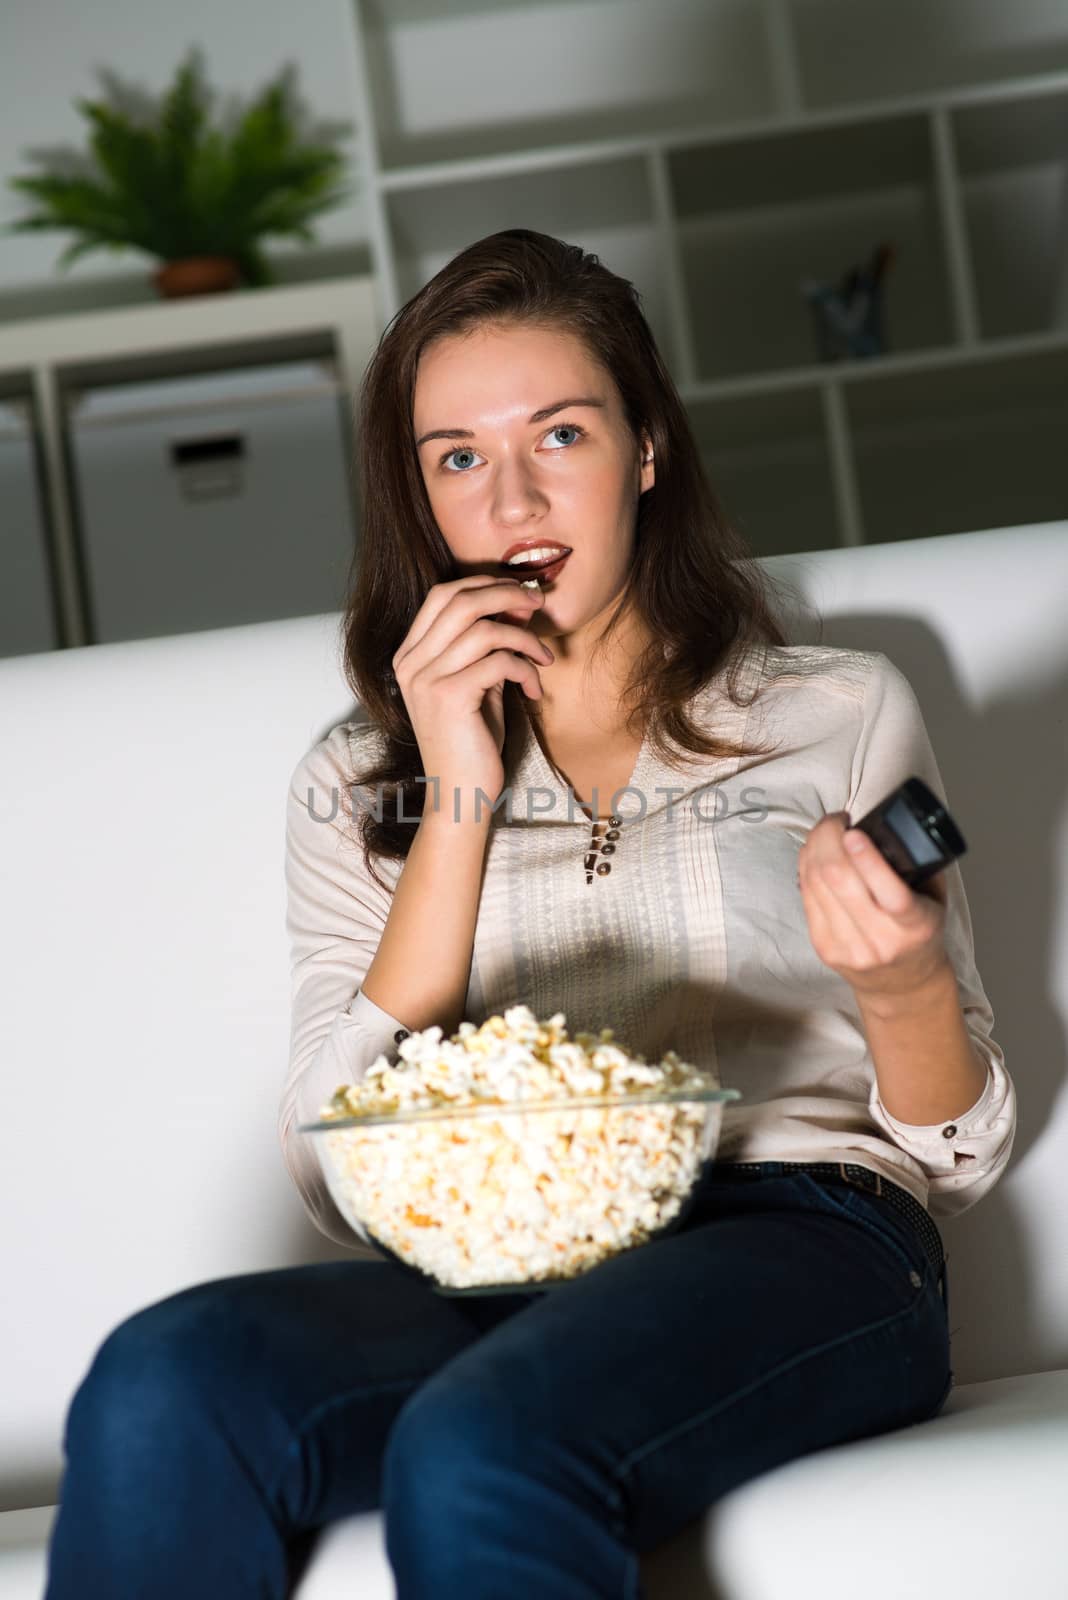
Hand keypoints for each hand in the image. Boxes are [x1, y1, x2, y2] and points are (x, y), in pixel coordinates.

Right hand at [392, 576, 552, 815]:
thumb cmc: (472, 740)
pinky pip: (499, 661)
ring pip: (485, 629)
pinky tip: (533, 689)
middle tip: (538, 605)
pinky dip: (525, 669)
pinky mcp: (449, 697)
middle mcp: (410, 663)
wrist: (460, 794)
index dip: (484, 584)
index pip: (443, 595)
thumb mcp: (477, 682)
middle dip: (507, 595)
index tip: (519, 592)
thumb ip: (487, 644)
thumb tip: (517, 602)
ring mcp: (425, 679)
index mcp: (409, 655)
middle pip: (461, 600)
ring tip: (543, 658)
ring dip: (525, 638)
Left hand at [796, 811, 950, 1003]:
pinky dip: (806, 867)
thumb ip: (920, 867)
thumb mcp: (935, 902)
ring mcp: (847, 946)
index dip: (867, 860)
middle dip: (829, 839)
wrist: (902, 984)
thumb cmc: (919, 935)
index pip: (891, 895)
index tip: (854, 832)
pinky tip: (815, 854)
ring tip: (826, 832)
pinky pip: (806, 895)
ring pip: (816, 884)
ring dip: (814, 848)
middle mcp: (880, 940)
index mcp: (915, 927)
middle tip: (836, 820)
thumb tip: (890, 827)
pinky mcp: (822, 947)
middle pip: (839, 880)